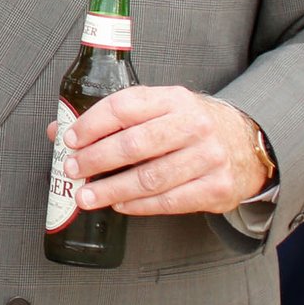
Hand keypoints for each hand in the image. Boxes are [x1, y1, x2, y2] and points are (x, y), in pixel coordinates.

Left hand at [52, 86, 270, 216]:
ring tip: (86, 196)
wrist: (246, 143)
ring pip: (150, 178)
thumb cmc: (189, 126)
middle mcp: (194, 125)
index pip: (125, 106)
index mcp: (174, 99)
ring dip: (111, 189)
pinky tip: (119, 204)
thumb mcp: (160, 108)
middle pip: (135, 144)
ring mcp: (208, 157)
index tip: (70, 139)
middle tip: (73, 170)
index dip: (92, 124)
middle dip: (97, 159)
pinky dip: (139, 205)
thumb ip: (114, 117)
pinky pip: (170, 201)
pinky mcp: (216, 187)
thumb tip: (58, 131)